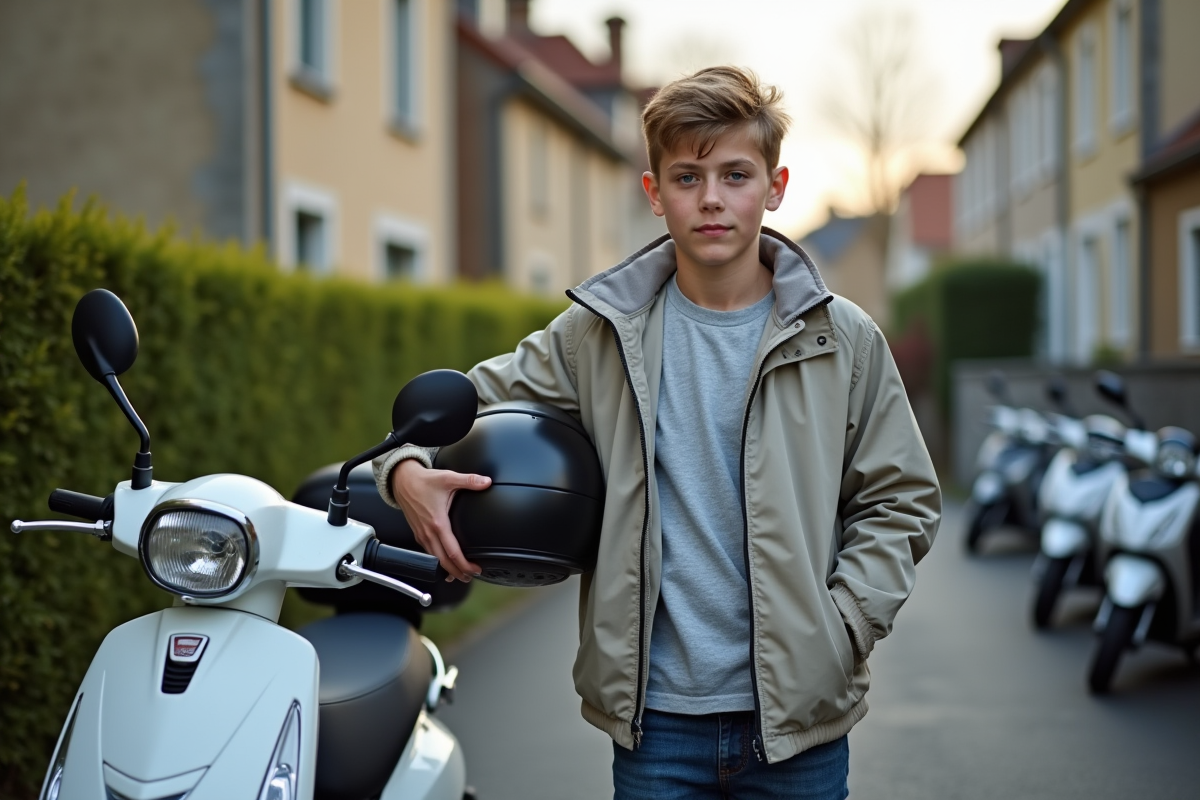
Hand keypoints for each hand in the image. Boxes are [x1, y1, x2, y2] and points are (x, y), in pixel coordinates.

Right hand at [391, 458, 490, 581]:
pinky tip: (444, 562)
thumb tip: (487, 482)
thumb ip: (469, 480)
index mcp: (438, 523)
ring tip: (460, 574)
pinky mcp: (418, 533)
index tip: (476, 569)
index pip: (452, 551)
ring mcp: (422, 535)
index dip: (464, 564)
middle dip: (457, 573)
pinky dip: (438, 561)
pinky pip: (428, 553)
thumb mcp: (448, 478)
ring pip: (435, 559)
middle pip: (443, 562)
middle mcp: (428, 533)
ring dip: (447, 569)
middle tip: (470, 576)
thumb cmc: (423, 481)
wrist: (402, 481)